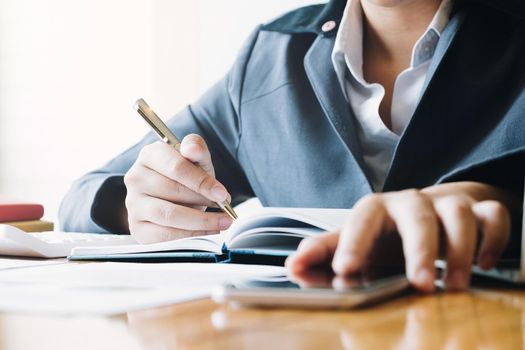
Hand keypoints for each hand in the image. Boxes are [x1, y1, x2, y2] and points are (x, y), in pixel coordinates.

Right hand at [124, 134, 233, 242]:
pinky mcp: (136, 227)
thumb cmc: (185, 178)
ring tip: (222, 222)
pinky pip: (164, 235)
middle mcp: (136, 178)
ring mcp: (133, 204)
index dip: (202, 182)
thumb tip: (192, 149)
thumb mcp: (196, 160)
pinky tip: (207, 232)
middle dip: (204, 201)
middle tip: (225, 209)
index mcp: (150, 155)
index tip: (222, 194)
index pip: (176, 167)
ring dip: (201, 221)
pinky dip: (190, 235)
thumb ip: (197, 149)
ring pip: (169, 215)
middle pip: (174, 191)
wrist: (170, 199)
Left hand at [286, 182, 513, 291]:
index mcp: (378, 210)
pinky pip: (493, 217)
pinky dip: (492, 239)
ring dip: (458, 250)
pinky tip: (482, 265)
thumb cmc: (389, 232)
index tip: (344, 270)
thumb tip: (292, 265)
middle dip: (418, 250)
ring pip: (458, 214)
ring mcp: (448, 205)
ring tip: (452, 285)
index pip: (363, 216)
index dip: (353, 241)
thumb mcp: (358, 241)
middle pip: (417, 215)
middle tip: (419, 285)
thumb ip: (326, 253)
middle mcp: (412, 204)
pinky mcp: (480, 212)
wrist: (431, 210)